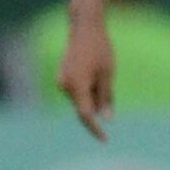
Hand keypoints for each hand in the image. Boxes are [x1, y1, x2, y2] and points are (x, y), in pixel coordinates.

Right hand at [59, 10, 114, 140]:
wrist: (84, 29)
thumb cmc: (100, 50)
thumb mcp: (108, 74)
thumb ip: (106, 97)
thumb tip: (107, 119)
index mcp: (77, 85)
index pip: (85, 115)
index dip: (95, 129)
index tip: (105, 140)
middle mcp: (65, 86)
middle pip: (84, 106)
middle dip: (98, 104)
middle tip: (107, 80)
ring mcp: (61, 82)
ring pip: (82, 99)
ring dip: (94, 94)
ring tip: (100, 70)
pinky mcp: (62, 79)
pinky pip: (78, 91)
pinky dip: (88, 89)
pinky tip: (94, 71)